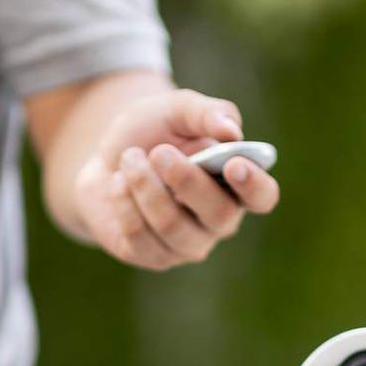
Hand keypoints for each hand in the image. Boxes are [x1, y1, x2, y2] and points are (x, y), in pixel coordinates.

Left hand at [73, 88, 279, 270]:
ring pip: (174, 228)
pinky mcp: (150, 256)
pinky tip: (116, 182)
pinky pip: (138, 237)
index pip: (262, 197)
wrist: (103, 156)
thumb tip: (232, 132)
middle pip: (220, 215)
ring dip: (146, 187)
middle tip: (158, 152)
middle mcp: (218, 220)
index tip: (234, 164)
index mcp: (236, 183)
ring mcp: (186, 244)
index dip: (254, 185)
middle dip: (187, 181)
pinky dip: (123, 202)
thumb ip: (208, 113)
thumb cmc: (152, 132)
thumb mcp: (177, 110)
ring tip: (129, 158)